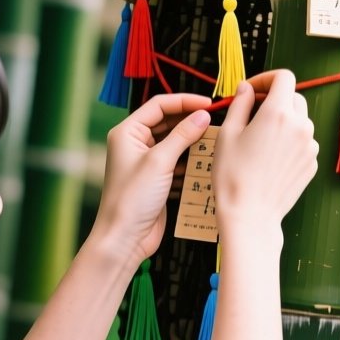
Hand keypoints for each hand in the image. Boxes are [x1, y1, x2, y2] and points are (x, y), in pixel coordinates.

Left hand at [95, 94, 214, 261]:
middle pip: (167, 121)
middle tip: (215, 121)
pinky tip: (205, 162)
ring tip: (214, 141)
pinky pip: (177, 161)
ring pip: (174, 142)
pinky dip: (191, 159)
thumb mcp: (160, 161)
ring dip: (193, 141)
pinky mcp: (157, 178)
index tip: (209, 104)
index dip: (185, 102)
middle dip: (190, 121)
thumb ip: (183, 135)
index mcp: (127, 132)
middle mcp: (135, 144)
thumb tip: (202, 115)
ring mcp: (146, 162)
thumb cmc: (132, 198)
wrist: (124, 238)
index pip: (159, 105)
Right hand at [213, 70, 318, 229]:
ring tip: (259, 140)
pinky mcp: (312, 163)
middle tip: (252, 114)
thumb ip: (240, 104)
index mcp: (278, 113)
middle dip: (274, 99)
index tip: (252, 90)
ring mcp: (310, 145)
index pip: (284, 77)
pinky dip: (289, 141)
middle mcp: (301, 126)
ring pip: (300, 120)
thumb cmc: (233, 175)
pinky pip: (303, 142)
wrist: (251, 215)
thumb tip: (247, 88)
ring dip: (283, 121)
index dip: (267, 78)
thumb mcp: (227, 133)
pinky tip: (269, 158)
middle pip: (293, 97)